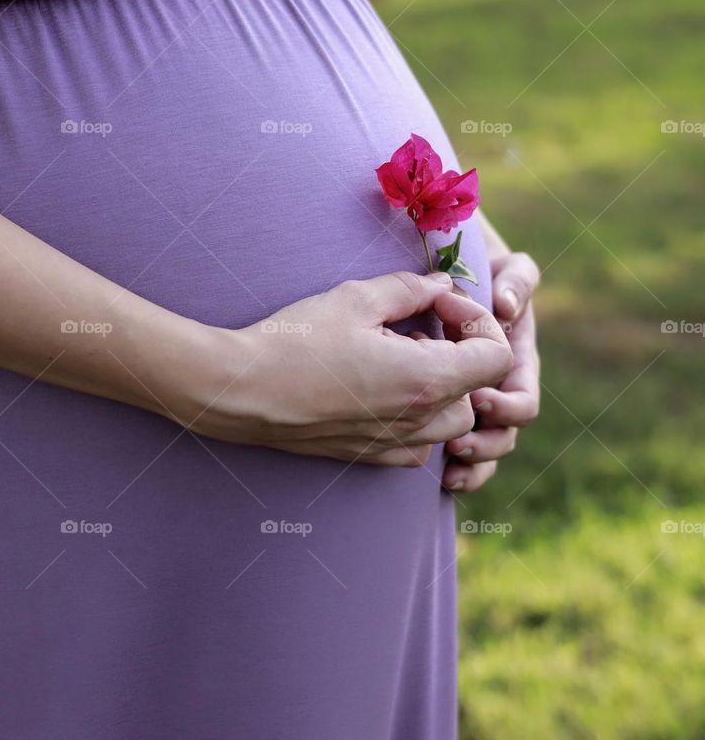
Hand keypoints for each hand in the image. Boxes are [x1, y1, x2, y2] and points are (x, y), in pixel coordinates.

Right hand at [185, 272, 512, 465]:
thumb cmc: (296, 341)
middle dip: (461, 350)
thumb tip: (441, 283)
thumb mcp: (356, 298)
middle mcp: (419, 421)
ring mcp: (395, 444)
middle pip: (479, 390)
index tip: (437, 303)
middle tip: (422, 323)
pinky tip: (383, 386)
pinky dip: (417, 415)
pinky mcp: (370, 456)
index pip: (496, 358)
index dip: (477, 321)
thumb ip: (410, 289)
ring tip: (402, 353)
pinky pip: (420, 444)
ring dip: (442, 384)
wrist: (241, 391)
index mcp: (426, 380)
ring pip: (452, 420)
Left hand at [441, 252, 539, 492]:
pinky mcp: (449, 410)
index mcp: (517, 363)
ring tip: (449, 469)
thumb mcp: (507, 268)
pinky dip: (457, 469)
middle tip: (458, 444)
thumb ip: (517, 281)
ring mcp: (477, 404)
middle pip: (504, 436)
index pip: (522, 400)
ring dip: (472, 464)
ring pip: (483, 451)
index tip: (477, 396)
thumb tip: (506, 307)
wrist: (454, 272)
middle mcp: (500, 389)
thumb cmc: (485, 268)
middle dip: (485, 445)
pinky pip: (459, 452)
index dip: (505, 406)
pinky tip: (440, 477)